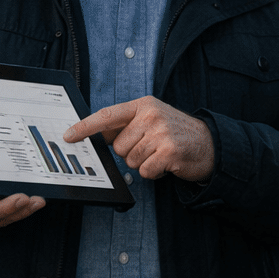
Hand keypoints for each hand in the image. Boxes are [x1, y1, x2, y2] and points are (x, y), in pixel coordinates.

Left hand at [64, 96, 214, 181]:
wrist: (210, 143)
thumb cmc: (176, 132)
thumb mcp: (151, 119)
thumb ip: (126, 125)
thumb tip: (96, 135)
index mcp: (143, 105)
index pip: (107, 115)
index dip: (85, 127)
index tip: (69, 135)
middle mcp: (151, 115)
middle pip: (118, 146)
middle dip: (131, 153)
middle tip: (150, 148)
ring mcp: (161, 133)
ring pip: (130, 161)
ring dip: (144, 163)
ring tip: (160, 154)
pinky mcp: (169, 151)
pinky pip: (145, 171)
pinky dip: (154, 173)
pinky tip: (166, 163)